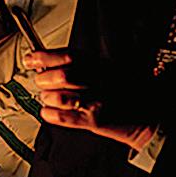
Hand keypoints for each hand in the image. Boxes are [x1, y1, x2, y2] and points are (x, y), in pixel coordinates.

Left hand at [26, 49, 154, 150]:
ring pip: (58, 97)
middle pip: (61, 75)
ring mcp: (96, 101)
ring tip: (49, 98)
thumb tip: (45, 64)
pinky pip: (63, 117)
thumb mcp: (103, 69)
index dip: (45, 56)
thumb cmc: (120, 91)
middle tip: (42, 81)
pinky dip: (50, 113)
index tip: (31, 58)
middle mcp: (97, 81)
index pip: (67, 56)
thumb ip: (77, 65)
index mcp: (98, 65)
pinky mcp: (94, 120)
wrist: (144, 115)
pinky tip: (49, 111)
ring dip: (47, 97)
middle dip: (43, 79)